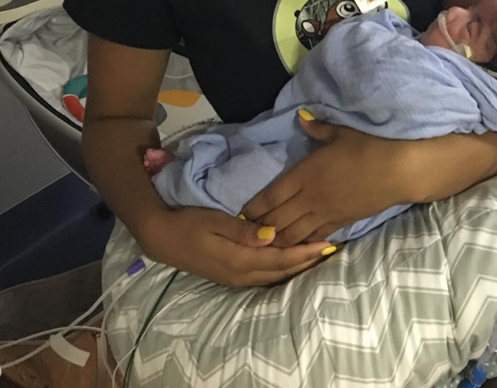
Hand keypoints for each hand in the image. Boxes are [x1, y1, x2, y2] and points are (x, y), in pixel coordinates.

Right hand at [137, 205, 332, 286]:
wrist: (162, 238)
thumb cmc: (189, 223)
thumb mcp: (215, 221)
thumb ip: (243, 230)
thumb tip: (272, 235)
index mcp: (239, 260)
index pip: (281, 258)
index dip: (305, 252)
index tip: (327, 244)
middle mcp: (241, 274)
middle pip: (282, 271)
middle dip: (307, 261)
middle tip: (331, 249)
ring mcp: (236, 278)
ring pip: (274, 276)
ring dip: (296, 266)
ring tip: (317, 255)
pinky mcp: (232, 276)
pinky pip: (265, 275)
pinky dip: (282, 268)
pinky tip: (290, 260)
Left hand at [242, 117, 411, 246]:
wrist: (397, 170)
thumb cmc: (367, 147)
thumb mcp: (339, 133)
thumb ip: (316, 127)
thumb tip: (300, 117)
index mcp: (305, 174)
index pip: (271, 196)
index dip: (253, 208)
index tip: (241, 214)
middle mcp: (310, 198)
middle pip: (276, 220)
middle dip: (259, 229)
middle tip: (246, 233)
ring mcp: (325, 214)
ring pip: (292, 235)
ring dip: (277, 241)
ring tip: (265, 245)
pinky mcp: (341, 223)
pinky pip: (314, 238)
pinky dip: (301, 244)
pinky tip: (295, 247)